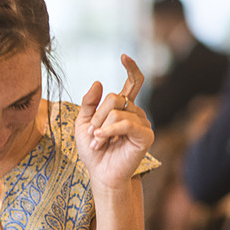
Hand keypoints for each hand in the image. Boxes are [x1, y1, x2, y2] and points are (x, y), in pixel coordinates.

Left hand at [75, 54, 153, 189]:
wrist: (100, 173)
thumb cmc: (93, 151)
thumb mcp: (83, 123)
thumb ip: (89, 103)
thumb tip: (99, 82)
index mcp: (123, 108)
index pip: (132, 83)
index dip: (131, 68)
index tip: (124, 56)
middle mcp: (135, 112)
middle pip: (114, 97)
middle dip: (97, 116)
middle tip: (93, 134)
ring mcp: (142, 123)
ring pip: (116, 111)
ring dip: (101, 128)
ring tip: (98, 142)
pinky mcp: (146, 136)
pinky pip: (125, 123)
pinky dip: (110, 131)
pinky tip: (103, 141)